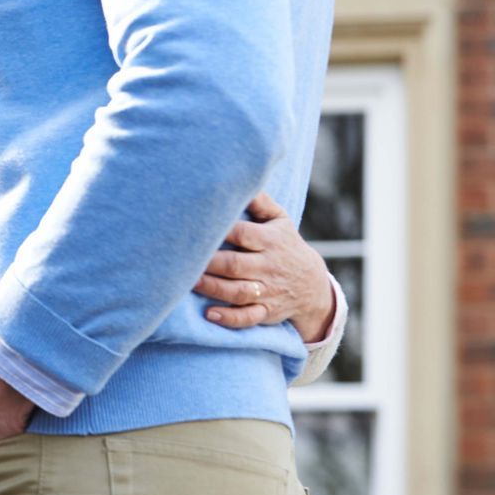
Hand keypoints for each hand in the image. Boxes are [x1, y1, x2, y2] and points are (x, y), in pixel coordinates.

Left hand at [194, 192, 336, 340]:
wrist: (313, 285)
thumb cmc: (286, 245)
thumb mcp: (280, 220)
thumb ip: (260, 201)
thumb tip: (242, 175)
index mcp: (269, 240)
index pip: (243, 234)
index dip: (221, 231)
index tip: (194, 227)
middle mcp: (268, 266)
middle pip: (235, 265)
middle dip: (209, 263)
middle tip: (181, 259)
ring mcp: (267, 291)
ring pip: (237, 292)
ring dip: (212, 288)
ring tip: (188, 282)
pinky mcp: (266, 312)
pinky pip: (248, 318)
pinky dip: (230, 318)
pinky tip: (210, 314)